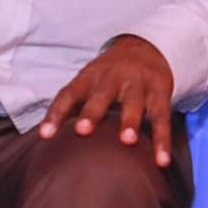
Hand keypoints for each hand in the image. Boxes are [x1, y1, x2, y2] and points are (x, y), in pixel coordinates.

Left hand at [38, 35, 174, 166]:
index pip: (68, 94)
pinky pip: (162, 116)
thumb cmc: (109, 76)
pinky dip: (162, 139)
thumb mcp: (89, 82)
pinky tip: (162, 160)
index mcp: (90, 77)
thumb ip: (73, 107)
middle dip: (93, 112)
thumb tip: (45, 140)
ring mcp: (138, 84)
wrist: (146, 47)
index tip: (45, 135)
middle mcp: (113, 78)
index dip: (56, 113)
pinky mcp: (160, 91)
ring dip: (130, 121)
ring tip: (127, 141)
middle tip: (83, 130)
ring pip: (134, 103)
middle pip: (102, 94)